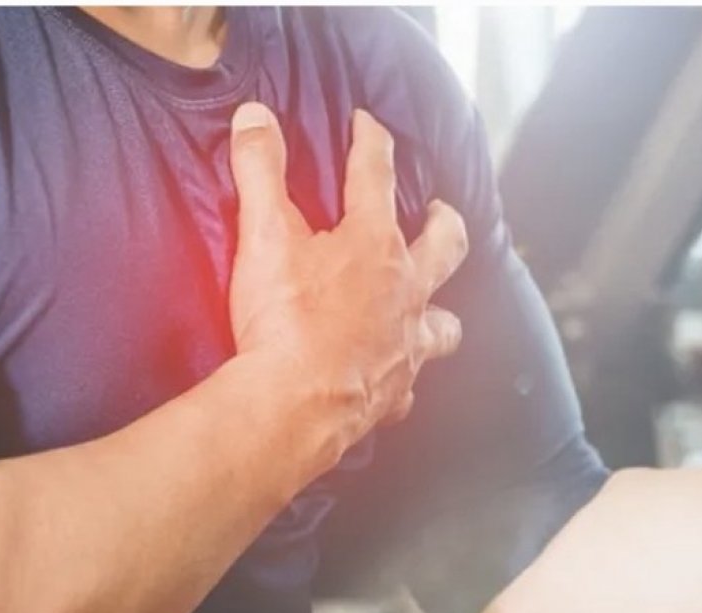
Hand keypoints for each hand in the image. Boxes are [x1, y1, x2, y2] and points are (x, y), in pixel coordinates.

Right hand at [226, 102, 466, 463]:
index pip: (377, 176)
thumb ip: (260, 170)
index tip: (367, 125)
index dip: (371, 142)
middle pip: (446, 246)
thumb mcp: (263, 234)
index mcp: (375, 246)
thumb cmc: (284, 320)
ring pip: (445, 325)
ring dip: (440, 313)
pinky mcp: (394, 395)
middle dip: (445, 223)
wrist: (293, 407)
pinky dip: (403, 382)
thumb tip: (255, 117)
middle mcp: (406, 293)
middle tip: (439, 213)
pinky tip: (392, 381)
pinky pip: (409, 389)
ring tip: (430, 307)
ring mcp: (407, 347)